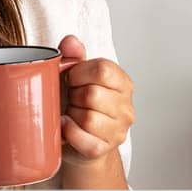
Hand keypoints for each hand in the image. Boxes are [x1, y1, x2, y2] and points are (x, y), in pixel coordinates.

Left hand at [57, 35, 134, 173]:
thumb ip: (73, 56)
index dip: (79, 73)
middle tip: (71, 98)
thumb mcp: (75, 75)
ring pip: (88, 118)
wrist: (75, 139)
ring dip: (72, 114)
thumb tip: (71, 42)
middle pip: (93, 95)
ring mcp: (118, 130)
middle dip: (74, 96)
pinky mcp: (103, 148)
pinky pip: (82, 139)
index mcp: (122, 82)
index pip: (103, 70)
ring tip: (72, 113)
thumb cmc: (76, 103)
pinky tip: (66, 126)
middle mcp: (126, 106)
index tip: (72, 78)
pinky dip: (69, 132)